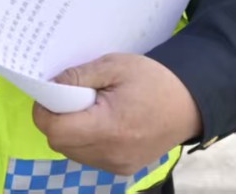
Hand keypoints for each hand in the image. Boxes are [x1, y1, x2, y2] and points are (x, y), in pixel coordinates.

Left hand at [32, 53, 200, 175]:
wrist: (190, 103)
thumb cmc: (153, 80)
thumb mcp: (114, 65)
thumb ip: (79, 76)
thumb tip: (49, 85)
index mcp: (110, 127)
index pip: (55, 129)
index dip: (45, 110)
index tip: (53, 92)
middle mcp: (112, 154)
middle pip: (60, 142)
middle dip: (56, 119)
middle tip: (72, 97)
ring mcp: (118, 165)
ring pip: (71, 152)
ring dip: (70, 131)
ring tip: (89, 109)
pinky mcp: (123, 169)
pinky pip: (88, 157)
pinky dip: (84, 140)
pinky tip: (99, 122)